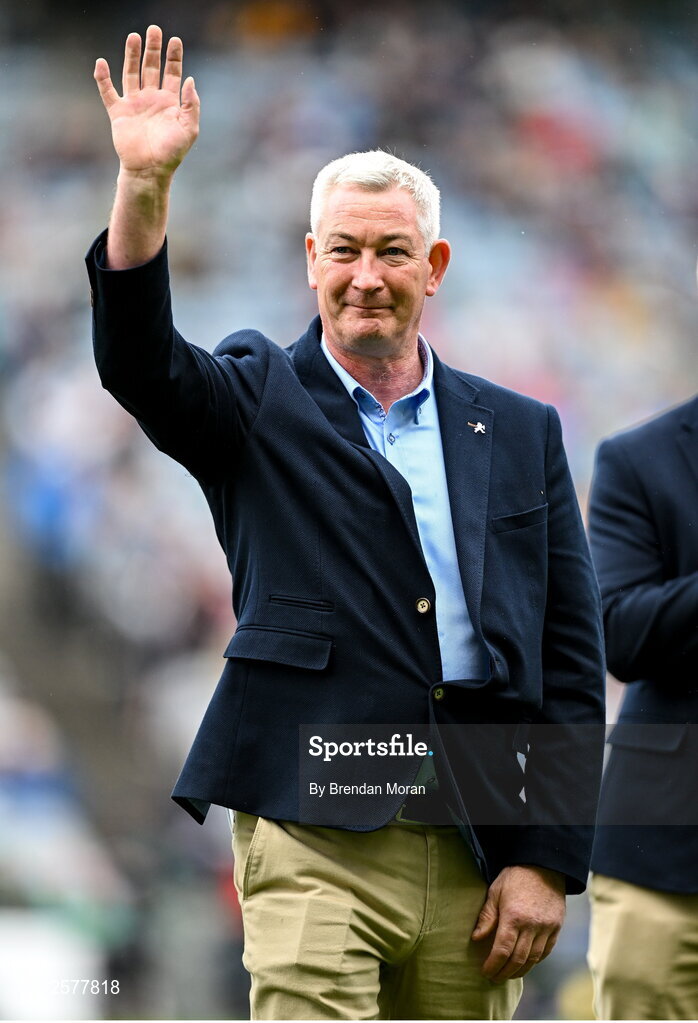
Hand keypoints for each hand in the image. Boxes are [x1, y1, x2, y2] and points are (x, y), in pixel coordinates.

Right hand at [94, 25, 198, 179]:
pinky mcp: (118, 113)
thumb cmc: (171, 154)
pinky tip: (101, 63)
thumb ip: (191, 105)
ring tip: (133, 36)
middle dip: (153, 49)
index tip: (175, 40)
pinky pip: (108, 92)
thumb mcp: (189, 129)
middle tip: (153, 30)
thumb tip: (190, 80)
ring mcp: (134, 104)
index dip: (174, 57)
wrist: (150, 171)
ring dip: (132, 55)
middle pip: (151, 67)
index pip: (172, 73)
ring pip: (131, 73)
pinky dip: (103, 78)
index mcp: (169, 102)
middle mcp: (151, 99)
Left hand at [471, 865, 564, 982]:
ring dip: (520, 970)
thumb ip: (487, 916)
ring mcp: (546, 928)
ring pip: (533, 959)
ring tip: (508, 974)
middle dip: (504, 972)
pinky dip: (535, 961)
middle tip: (495, 978)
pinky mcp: (556, 927)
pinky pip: (546, 951)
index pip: (502, 950)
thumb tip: (476, 938)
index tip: (485, 972)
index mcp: (513, 917)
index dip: (493, 965)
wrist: (543, 865)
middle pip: (518, 959)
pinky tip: (526, 964)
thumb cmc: (515, 877)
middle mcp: (532, 926)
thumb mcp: (495, 891)